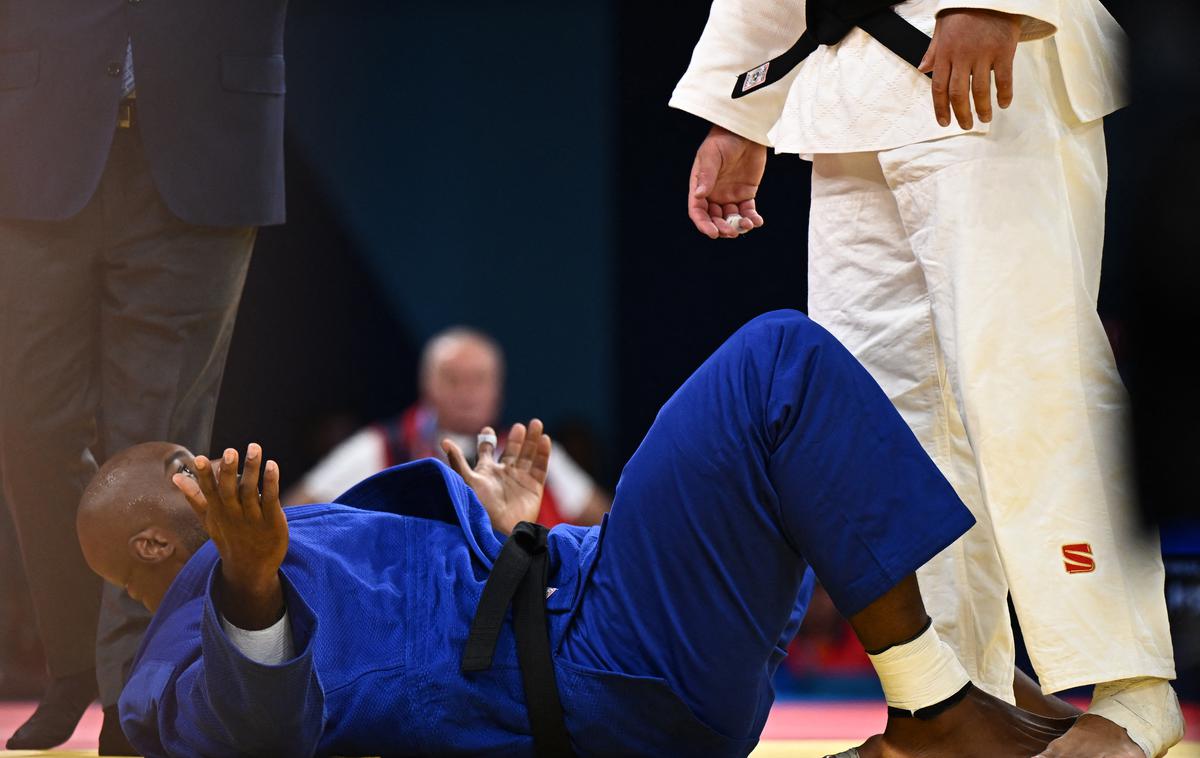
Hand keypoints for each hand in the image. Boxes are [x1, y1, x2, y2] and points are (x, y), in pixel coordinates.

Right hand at [174, 444, 287, 629]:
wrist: (251, 570)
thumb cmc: (229, 538)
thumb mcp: (209, 520)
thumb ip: (195, 497)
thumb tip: (175, 477)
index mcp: (217, 512)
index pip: (208, 492)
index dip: (204, 475)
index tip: (198, 458)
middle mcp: (233, 514)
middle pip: (230, 490)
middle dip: (228, 471)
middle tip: (229, 451)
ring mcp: (253, 518)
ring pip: (251, 490)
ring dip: (252, 469)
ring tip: (254, 448)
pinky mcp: (272, 520)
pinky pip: (271, 498)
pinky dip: (271, 482)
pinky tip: (272, 465)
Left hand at [443, 420, 550, 534]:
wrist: (498, 530)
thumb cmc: (479, 507)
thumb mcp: (467, 481)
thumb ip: (458, 461)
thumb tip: (444, 440)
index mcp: (486, 471)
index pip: (488, 451)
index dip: (488, 440)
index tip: (487, 430)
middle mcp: (504, 474)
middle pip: (513, 450)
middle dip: (517, 438)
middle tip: (521, 426)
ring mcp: (520, 480)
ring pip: (528, 455)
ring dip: (532, 440)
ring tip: (536, 423)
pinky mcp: (534, 487)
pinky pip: (540, 467)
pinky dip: (543, 453)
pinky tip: (544, 439)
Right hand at [688, 124, 766, 238]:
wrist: (745, 131)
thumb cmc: (723, 140)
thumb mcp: (711, 155)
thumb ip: (706, 176)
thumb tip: (699, 195)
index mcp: (700, 187)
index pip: (698, 211)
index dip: (704, 224)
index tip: (713, 233)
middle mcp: (714, 194)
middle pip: (715, 219)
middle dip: (722, 228)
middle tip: (732, 232)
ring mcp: (730, 195)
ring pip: (731, 218)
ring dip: (738, 226)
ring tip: (747, 225)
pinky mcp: (746, 194)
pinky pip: (748, 211)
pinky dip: (752, 219)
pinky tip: (756, 221)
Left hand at [918, 9, 1020, 128]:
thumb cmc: (964, 10)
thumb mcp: (942, 27)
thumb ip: (933, 50)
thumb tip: (922, 69)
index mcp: (945, 53)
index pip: (939, 87)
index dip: (940, 108)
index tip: (944, 122)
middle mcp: (962, 56)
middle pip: (959, 93)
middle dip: (961, 114)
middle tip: (966, 126)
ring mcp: (984, 54)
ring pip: (981, 90)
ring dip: (982, 109)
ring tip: (984, 119)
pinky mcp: (1004, 50)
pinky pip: (1004, 78)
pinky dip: (1004, 94)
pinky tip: (1004, 104)